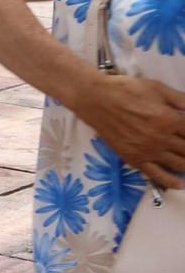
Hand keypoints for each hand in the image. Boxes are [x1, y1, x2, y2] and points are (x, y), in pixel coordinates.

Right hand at [70, 75, 184, 189]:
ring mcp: (149, 151)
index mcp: (171, 120)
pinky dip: (171, 181)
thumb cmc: (126, 90)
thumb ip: (181, 100)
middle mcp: (163, 139)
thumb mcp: (157, 88)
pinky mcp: (134, 159)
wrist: (95, 100)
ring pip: (178, 164)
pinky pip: (156, 174)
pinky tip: (180, 184)